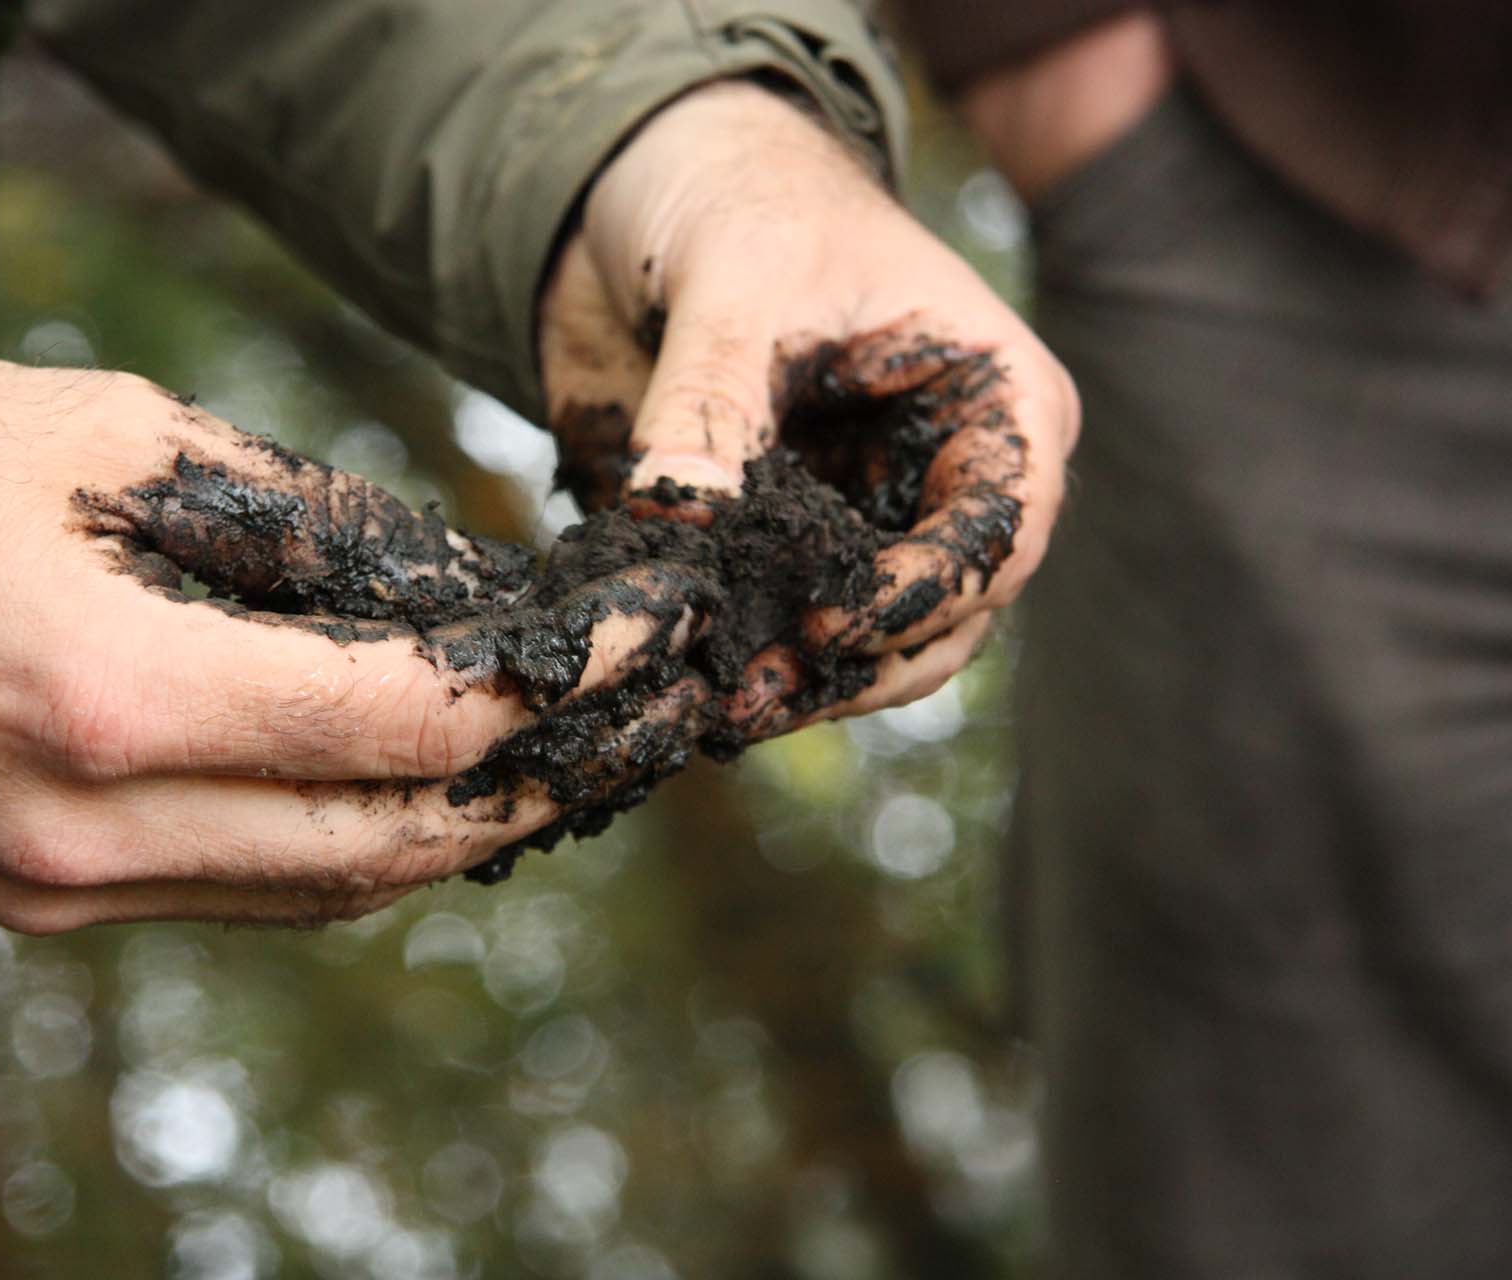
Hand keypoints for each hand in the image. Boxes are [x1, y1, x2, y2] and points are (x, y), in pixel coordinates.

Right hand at [0, 353, 698, 930]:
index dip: (541, 690)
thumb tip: (442, 585)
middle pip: (386, 842)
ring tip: (546, 762)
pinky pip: (250, 894)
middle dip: (528, 783)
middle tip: (622, 725)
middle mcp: (97, 828)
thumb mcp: (115, 437)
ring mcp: (68, 890)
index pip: (398, 724)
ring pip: (326, 889)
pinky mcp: (51, 905)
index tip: (633, 648)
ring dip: (451, 831)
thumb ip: (298, 522)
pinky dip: (350, 848)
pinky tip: (414, 794)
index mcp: (114, 694)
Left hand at [539, 81, 1079, 736]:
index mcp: (997, 405)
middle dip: (854, 667)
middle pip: (945, 621)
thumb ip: (710, 402)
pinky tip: (682, 678)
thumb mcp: (734, 283)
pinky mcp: (794, 548)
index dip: (922, 593)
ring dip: (797, 683)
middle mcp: (949, 482)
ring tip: (714, 706)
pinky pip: (785, 628)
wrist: (663, 196)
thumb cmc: (744, 204)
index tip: (823, 624)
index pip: (997, 533)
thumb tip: (678, 523)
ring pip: (870, 648)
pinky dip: (744, 656)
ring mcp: (874, 522)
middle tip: (750, 700)